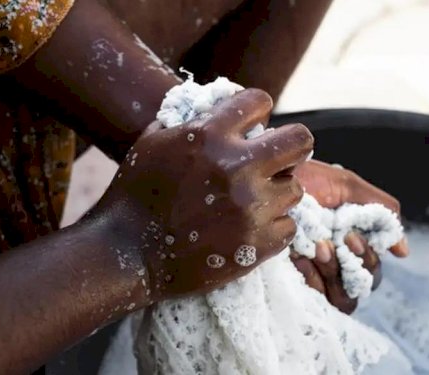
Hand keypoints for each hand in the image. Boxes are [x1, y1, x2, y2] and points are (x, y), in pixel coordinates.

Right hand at [92, 89, 312, 302]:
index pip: (260, 102)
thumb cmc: (133, 195)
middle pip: (301, 140)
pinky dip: (273, 227)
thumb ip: (189, 121)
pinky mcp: (258, 244)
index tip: (254, 125)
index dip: (257, 111)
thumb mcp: (152, 142)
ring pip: (296, 188)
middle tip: (278, 159)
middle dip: (291, 147)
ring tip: (254, 201)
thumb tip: (217, 106)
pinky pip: (289, 226)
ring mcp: (251, 208)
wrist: (127, 255)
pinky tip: (250, 228)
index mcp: (210, 136)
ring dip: (277, 192)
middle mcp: (237, 167)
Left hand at [292, 160, 408, 312]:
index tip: (352, 238)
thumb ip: (380, 212)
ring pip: (344, 299)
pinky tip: (299, 258)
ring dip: (334, 273)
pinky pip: (317, 300)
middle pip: (363, 287)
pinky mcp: (292, 282)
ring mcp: (313, 275)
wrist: (266, 178)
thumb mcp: (346, 186)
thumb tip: (403, 251)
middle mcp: (334, 263)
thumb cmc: (304, 178)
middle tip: (333, 243)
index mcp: (349, 243)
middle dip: (353, 265)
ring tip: (317, 248)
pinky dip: (312, 279)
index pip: (372, 269)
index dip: (369, 259)